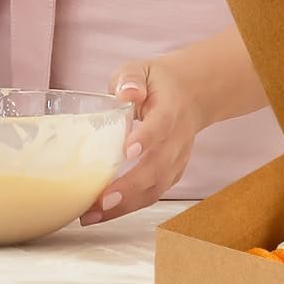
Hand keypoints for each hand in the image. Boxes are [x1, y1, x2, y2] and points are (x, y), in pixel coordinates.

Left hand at [81, 57, 201, 225]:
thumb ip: (131, 78)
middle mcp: (178, 139)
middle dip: (130, 187)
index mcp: (170, 110)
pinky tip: (102, 212)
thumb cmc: (157, 83)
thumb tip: (126, 93)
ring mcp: (177, 160)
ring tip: (92, 214)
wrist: (191, 95)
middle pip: (158, 168)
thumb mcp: (141, 69)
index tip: (127, 152)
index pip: (161, 126)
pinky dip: (129, 207)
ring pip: (156, 188)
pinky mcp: (171, 174)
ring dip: (125, 205)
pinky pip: (152, 194)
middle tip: (101, 200)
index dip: (146, 139)